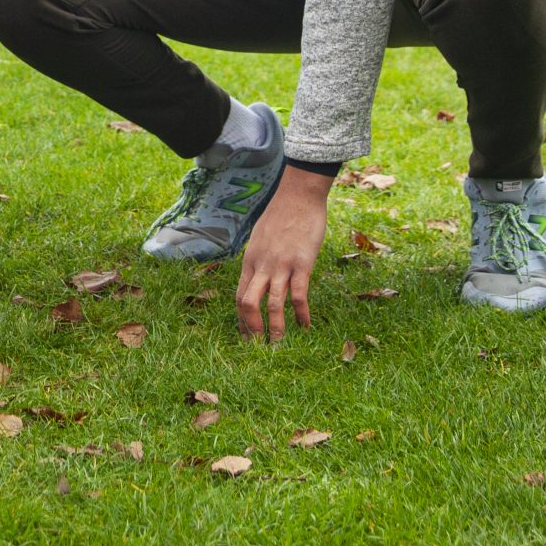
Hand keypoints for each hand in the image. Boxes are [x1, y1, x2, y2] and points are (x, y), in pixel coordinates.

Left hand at [236, 167, 329, 342]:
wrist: (298, 196)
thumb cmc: (281, 217)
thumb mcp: (260, 240)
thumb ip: (258, 261)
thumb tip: (258, 279)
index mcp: (250, 261)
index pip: (239, 297)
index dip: (241, 320)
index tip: (247, 337)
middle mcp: (261, 266)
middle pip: (248, 304)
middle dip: (252, 330)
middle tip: (259, 349)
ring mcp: (281, 265)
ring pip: (273, 304)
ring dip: (276, 329)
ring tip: (279, 346)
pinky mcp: (301, 264)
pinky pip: (298, 295)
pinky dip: (301, 315)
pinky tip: (306, 327)